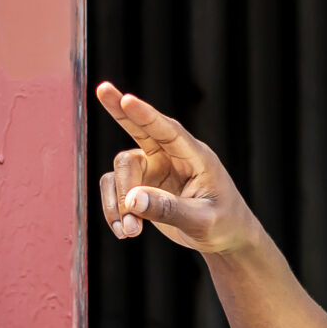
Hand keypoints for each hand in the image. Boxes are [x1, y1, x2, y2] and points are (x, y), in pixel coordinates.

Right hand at [94, 82, 263, 254]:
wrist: (224, 238)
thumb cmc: (223, 224)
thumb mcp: (202, 220)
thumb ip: (169, 210)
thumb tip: (132, 201)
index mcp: (195, 156)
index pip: (169, 131)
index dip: (147, 115)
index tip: (127, 99)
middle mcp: (171, 157)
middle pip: (139, 131)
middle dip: (119, 111)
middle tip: (102, 89)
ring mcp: (154, 170)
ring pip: (120, 170)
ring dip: (118, 202)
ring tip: (130, 232)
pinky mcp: (141, 186)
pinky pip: (115, 191)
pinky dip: (113, 211)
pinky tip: (125, 232)